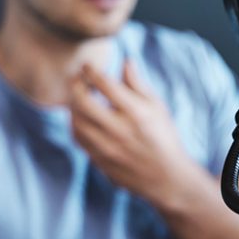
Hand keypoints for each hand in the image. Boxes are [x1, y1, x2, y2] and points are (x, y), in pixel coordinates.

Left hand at [68, 60, 198, 209]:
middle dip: (75, 85)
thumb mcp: (157, 107)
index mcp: (136, 113)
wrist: (166, 177)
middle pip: (83, 102)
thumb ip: (138, 84)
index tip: (87, 65)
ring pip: (76, 121)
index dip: (91, 71)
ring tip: (78, 98)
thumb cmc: (164, 137)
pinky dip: (75, 124)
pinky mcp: (100, 160)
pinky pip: (78, 138)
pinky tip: (81, 118)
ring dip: (73, 105)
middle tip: (76, 79)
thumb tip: (126, 61)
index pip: (105, 84)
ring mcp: (107, 148)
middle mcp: (119, 130)